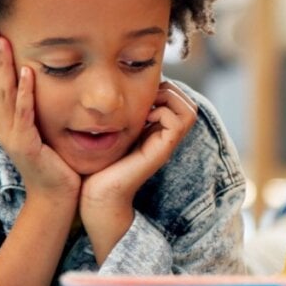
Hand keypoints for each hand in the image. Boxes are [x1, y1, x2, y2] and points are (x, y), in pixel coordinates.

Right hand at [0, 28, 79, 199]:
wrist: (57, 197)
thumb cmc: (55, 165)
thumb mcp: (41, 133)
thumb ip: (36, 113)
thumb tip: (39, 90)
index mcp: (6, 122)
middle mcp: (3, 126)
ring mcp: (12, 135)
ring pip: (4, 94)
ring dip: (4, 66)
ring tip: (3, 42)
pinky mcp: (26, 144)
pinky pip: (24, 112)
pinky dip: (24, 92)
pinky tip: (27, 73)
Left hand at [80, 82, 197, 260]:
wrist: (97, 197)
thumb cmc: (96, 167)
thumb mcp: (109, 134)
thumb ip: (120, 117)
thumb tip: (116, 92)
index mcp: (155, 132)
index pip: (177, 99)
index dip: (163, 88)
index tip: (137, 92)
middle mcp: (165, 138)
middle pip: (188, 103)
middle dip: (168, 90)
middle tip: (143, 97)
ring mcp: (166, 145)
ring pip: (189, 109)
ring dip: (168, 100)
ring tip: (144, 106)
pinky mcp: (161, 152)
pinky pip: (177, 121)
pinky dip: (161, 111)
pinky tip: (141, 119)